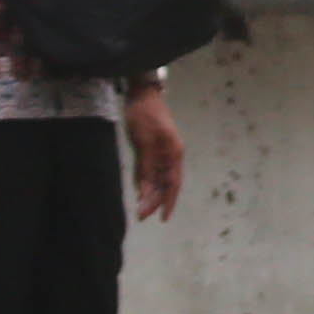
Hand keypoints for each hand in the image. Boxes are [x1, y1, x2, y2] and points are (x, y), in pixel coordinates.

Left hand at [125, 83, 185, 223]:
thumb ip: (146, 166)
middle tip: (141, 216)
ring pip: (157, 179)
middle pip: (165, 184)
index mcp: (173, 153)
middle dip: (155, 201)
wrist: (141, 94)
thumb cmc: (144, 116)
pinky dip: (145, 183)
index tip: (163, 219)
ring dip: (150, 194)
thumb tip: (144, 191)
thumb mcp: (144, 141)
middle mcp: (170, 156)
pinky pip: (150, 171)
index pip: (173, 184)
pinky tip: (140, 193)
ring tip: (140, 210)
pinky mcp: (151, 149)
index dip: (169, 202)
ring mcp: (161, 152)